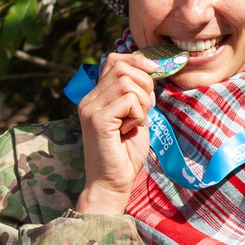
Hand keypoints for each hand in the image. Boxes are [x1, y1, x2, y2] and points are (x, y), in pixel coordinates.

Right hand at [73, 53, 160, 215]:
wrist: (111, 184)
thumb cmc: (125, 155)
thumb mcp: (135, 118)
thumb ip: (137, 96)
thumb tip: (151, 71)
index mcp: (96, 97)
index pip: (113, 60)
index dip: (137, 60)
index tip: (155, 71)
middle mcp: (89, 99)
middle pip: (121, 67)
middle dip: (144, 83)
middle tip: (146, 107)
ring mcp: (90, 108)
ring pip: (127, 82)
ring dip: (142, 101)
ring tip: (136, 122)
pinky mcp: (97, 119)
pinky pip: (129, 100)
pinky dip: (138, 114)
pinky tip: (129, 130)